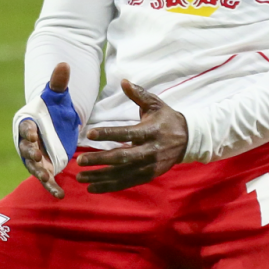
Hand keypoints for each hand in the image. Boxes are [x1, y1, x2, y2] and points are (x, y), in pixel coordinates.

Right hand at [15, 62, 71, 200]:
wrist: (57, 122)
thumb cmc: (54, 107)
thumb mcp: (58, 96)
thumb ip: (59, 83)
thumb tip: (63, 64)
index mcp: (28, 123)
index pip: (26, 128)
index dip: (29, 132)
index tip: (34, 134)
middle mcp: (28, 142)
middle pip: (27, 150)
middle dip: (32, 155)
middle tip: (39, 158)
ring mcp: (35, 156)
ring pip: (35, 167)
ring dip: (40, 173)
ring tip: (48, 179)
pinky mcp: (45, 167)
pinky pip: (46, 178)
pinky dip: (51, 186)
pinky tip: (60, 195)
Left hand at [75, 79, 188, 194]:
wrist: (188, 140)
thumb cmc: (166, 119)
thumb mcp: (155, 104)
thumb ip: (139, 94)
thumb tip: (123, 81)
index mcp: (150, 131)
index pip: (127, 133)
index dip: (109, 134)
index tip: (90, 134)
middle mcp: (150, 151)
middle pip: (122, 157)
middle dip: (100, 160)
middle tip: (80, 160)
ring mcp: (149, 166)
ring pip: (122, 174)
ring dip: (100, 177)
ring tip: (80, 177)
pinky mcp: (148, 176)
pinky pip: (126, 183)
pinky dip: (109, 187)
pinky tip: (93, 187)